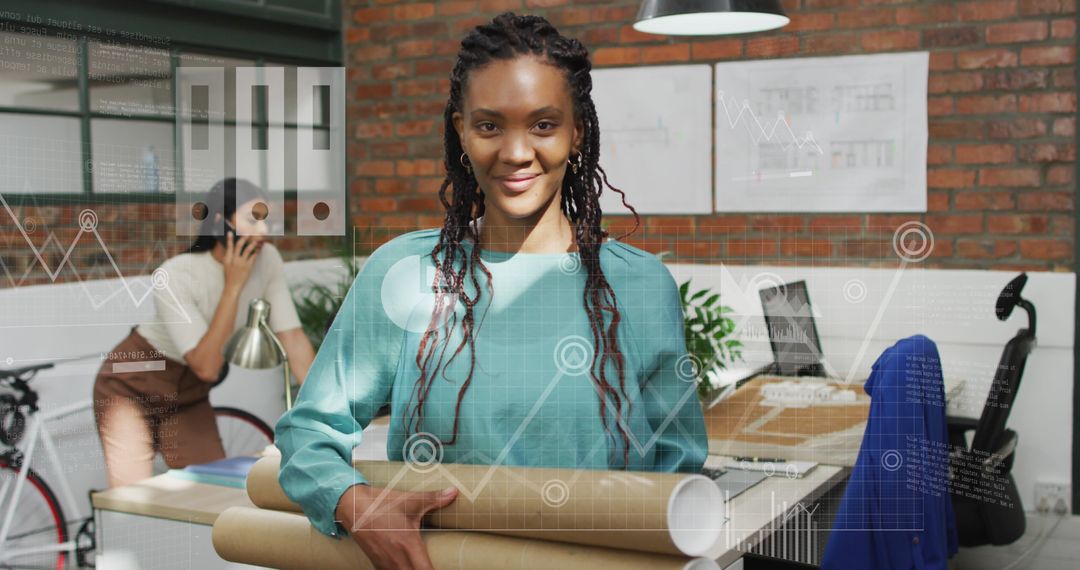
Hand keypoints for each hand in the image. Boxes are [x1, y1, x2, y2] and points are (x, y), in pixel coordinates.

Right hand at [222, 232, 257, 292]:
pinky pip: (253, 257)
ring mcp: (241, 263)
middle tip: (247, 233)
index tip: (230, 233)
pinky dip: (255, 252)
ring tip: (255, 241)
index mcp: (227, 259)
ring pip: (247, 250)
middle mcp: (234, 260)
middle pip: (239, 246)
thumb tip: (233, 248)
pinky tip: (257, 250)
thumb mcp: (226, 265)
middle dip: (243, 238)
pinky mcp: (248, 267)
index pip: (229, 247)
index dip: (229, 239)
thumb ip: (229, 256)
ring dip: (252, 244)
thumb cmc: (229, 275)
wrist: (232, 286)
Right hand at [336, 484, 457, 569]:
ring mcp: (386, 565)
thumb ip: (434, 499)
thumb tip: (454, 492)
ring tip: (423, 565)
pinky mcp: (378, 564)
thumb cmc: (383, 505)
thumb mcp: (411, 500)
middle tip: (432, 564)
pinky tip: (408, 566)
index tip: (446, 567)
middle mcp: (397, 560)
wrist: (353, 508)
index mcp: (409, 547)